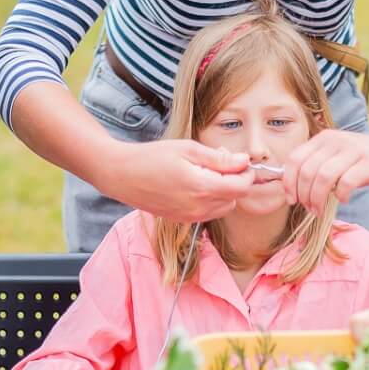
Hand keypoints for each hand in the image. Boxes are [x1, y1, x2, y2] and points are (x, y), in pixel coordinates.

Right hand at [94, 139, 253, 222]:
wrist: (122, 175)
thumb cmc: (152, 157)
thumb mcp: (188, 149)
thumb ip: (219, 159)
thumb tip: (243, 161)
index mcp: (201, 188)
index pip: (241, 187)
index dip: (246, 174)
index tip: (241, 162)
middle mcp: (198, 207)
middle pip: (234, 199)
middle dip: (234, 181)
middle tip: (220, 162)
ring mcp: (189, 216)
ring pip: (223, 208)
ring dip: (223, 192)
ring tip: (205, 172)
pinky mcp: (182, 219)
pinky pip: (207, 212)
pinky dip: (210, 199)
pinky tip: (195, 183)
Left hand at [279, 130, 368, 215]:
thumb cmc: (367, 160)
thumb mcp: (339, 158)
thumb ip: (319, 167)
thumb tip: (294, 189)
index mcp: (324, 138)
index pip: (294, 159)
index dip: (288, 182)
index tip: (291, 199)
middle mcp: (336, 140)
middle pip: (307, 171)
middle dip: (303, 195)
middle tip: (310, 208)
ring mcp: (354, 150)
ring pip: (323, 177)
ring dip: (318, 199)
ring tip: (321, 209)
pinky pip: (346, 182)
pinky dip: (341, 195)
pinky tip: (344, 199)